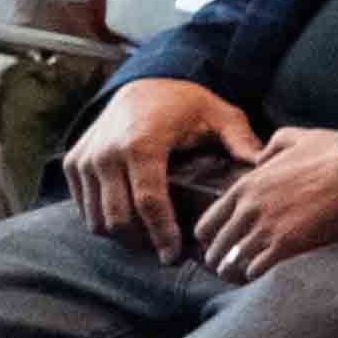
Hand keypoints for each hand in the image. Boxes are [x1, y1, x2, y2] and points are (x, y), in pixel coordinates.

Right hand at [60, 77, 255, 256]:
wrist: (143, 82)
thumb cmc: (185, 102)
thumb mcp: (220, 115)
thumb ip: (242, 141)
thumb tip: (263, 168)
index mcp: (142, 144)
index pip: (149, 202)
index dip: (162, 234)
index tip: (174, 255)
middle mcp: (107, 153)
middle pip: (118, 218)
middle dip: (142, 241)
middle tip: (166, 252)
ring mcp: (86, 159)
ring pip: (97, 218)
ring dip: (123, 235)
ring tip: (150, 240)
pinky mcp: (73, 163)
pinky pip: (84, 207)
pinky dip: (104, 220)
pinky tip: (131, 223)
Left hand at [185, 121, 337, 281]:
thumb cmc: (331, 152)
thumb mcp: (293, 138)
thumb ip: (270, 148)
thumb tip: (262, 159)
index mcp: (246, 185)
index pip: (209, 220)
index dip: (208, 236)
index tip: (213, 242)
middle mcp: (249, 209)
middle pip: (217, 245)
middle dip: (217, 258)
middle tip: (222, 266)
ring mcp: (267, 228)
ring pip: (233, 260)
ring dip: (232, 271)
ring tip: (236, 277)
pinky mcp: (288, 244)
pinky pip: (258, 267)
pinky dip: (255, 274)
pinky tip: (258, 276)